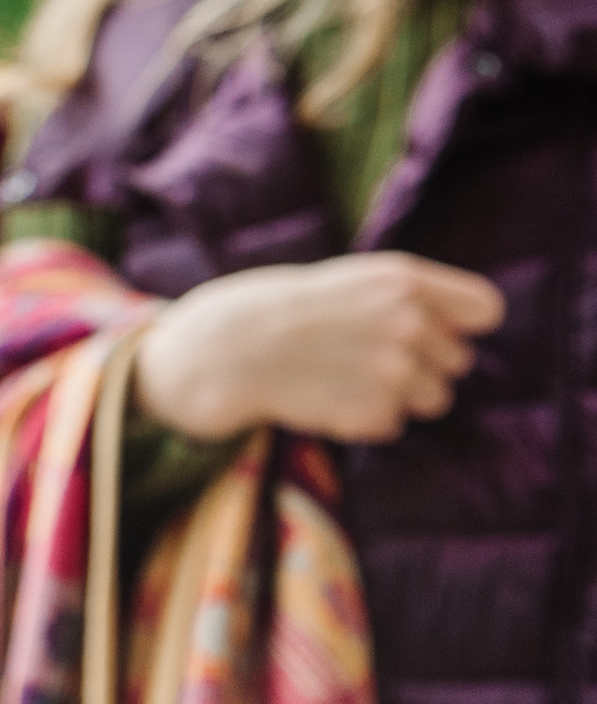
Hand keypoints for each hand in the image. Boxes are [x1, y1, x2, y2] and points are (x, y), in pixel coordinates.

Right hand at [133, 252, 504, 444]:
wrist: (218, 353)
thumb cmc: (274, 310)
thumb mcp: (343, 280)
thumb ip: (403, 298)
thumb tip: (456, 334)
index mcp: (403, 279)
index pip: (484, 309)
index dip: (461, 323)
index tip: (436, 329)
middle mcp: (410, 323)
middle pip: (457, 361)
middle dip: (419, 364)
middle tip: (359, 355)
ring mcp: (395, 371)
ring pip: (433, 399)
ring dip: (396, 396)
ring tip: (341, 377)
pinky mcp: (374, 414)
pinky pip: (392, 424)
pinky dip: (361, 418)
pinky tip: (322, 396)